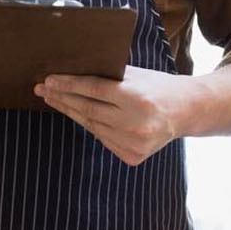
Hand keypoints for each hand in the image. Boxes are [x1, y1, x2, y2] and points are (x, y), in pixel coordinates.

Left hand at [36, 66, 195, 166]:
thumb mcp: (136, 75)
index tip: (48, 81)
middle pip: (88, 110)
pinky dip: (90, 127)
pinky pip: (103, 139)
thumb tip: (71, 73)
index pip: (93, 90)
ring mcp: (134, 143)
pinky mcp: (133, 156)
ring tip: (55, 101)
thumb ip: (108, 75)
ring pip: (92, 127)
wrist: (187, 111)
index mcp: (137, 99)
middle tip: (43, 90)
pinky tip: (77, 115)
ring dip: (71, 113)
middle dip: (62, 99)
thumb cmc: (159, 87)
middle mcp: (135, 124)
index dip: (68, 85)